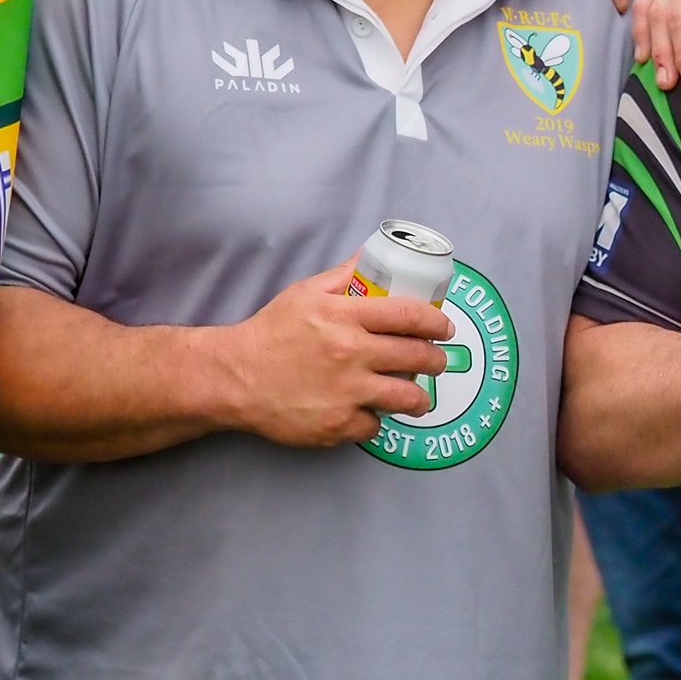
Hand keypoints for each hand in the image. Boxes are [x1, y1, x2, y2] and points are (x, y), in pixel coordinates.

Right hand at [220, 264, 453, 447]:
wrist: (235, 377)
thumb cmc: (271, 332)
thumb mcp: (305, 293)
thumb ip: (343, 275)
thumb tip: (373, 254)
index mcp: (345, 317)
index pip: (409, 315)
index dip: (436, 322)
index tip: (445, 328)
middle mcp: (351, 354)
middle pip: (416, 357)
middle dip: (437, 360)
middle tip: (439, 361)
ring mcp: (346, 393)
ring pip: (406, 398)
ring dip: (419, 398)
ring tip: (419, 398)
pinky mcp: (337, 425)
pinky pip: (375, 425)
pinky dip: (375, 420)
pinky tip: (371, 413)